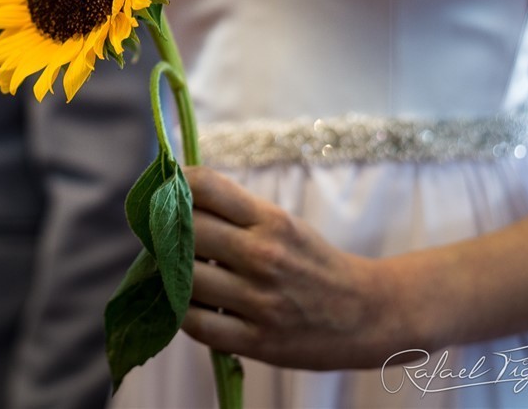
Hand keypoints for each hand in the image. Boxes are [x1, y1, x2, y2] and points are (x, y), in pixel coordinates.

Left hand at [182, 166, 414, 369]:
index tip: (166, 196)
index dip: (175, 187)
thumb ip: (235, 213)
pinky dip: (184, 314)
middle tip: (162, 240)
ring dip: (171, 276)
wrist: (365, 314)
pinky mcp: (258, 340)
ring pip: (184, 279)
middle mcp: (264, 255)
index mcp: (271, 220)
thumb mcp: (283, 225)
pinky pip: (198, 325)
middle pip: (186, 231)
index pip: (206, 186)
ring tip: (175, 275)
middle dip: (166, 233)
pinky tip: (190, 307)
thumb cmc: (313, 263)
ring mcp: (260, 300)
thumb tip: (174, 199)